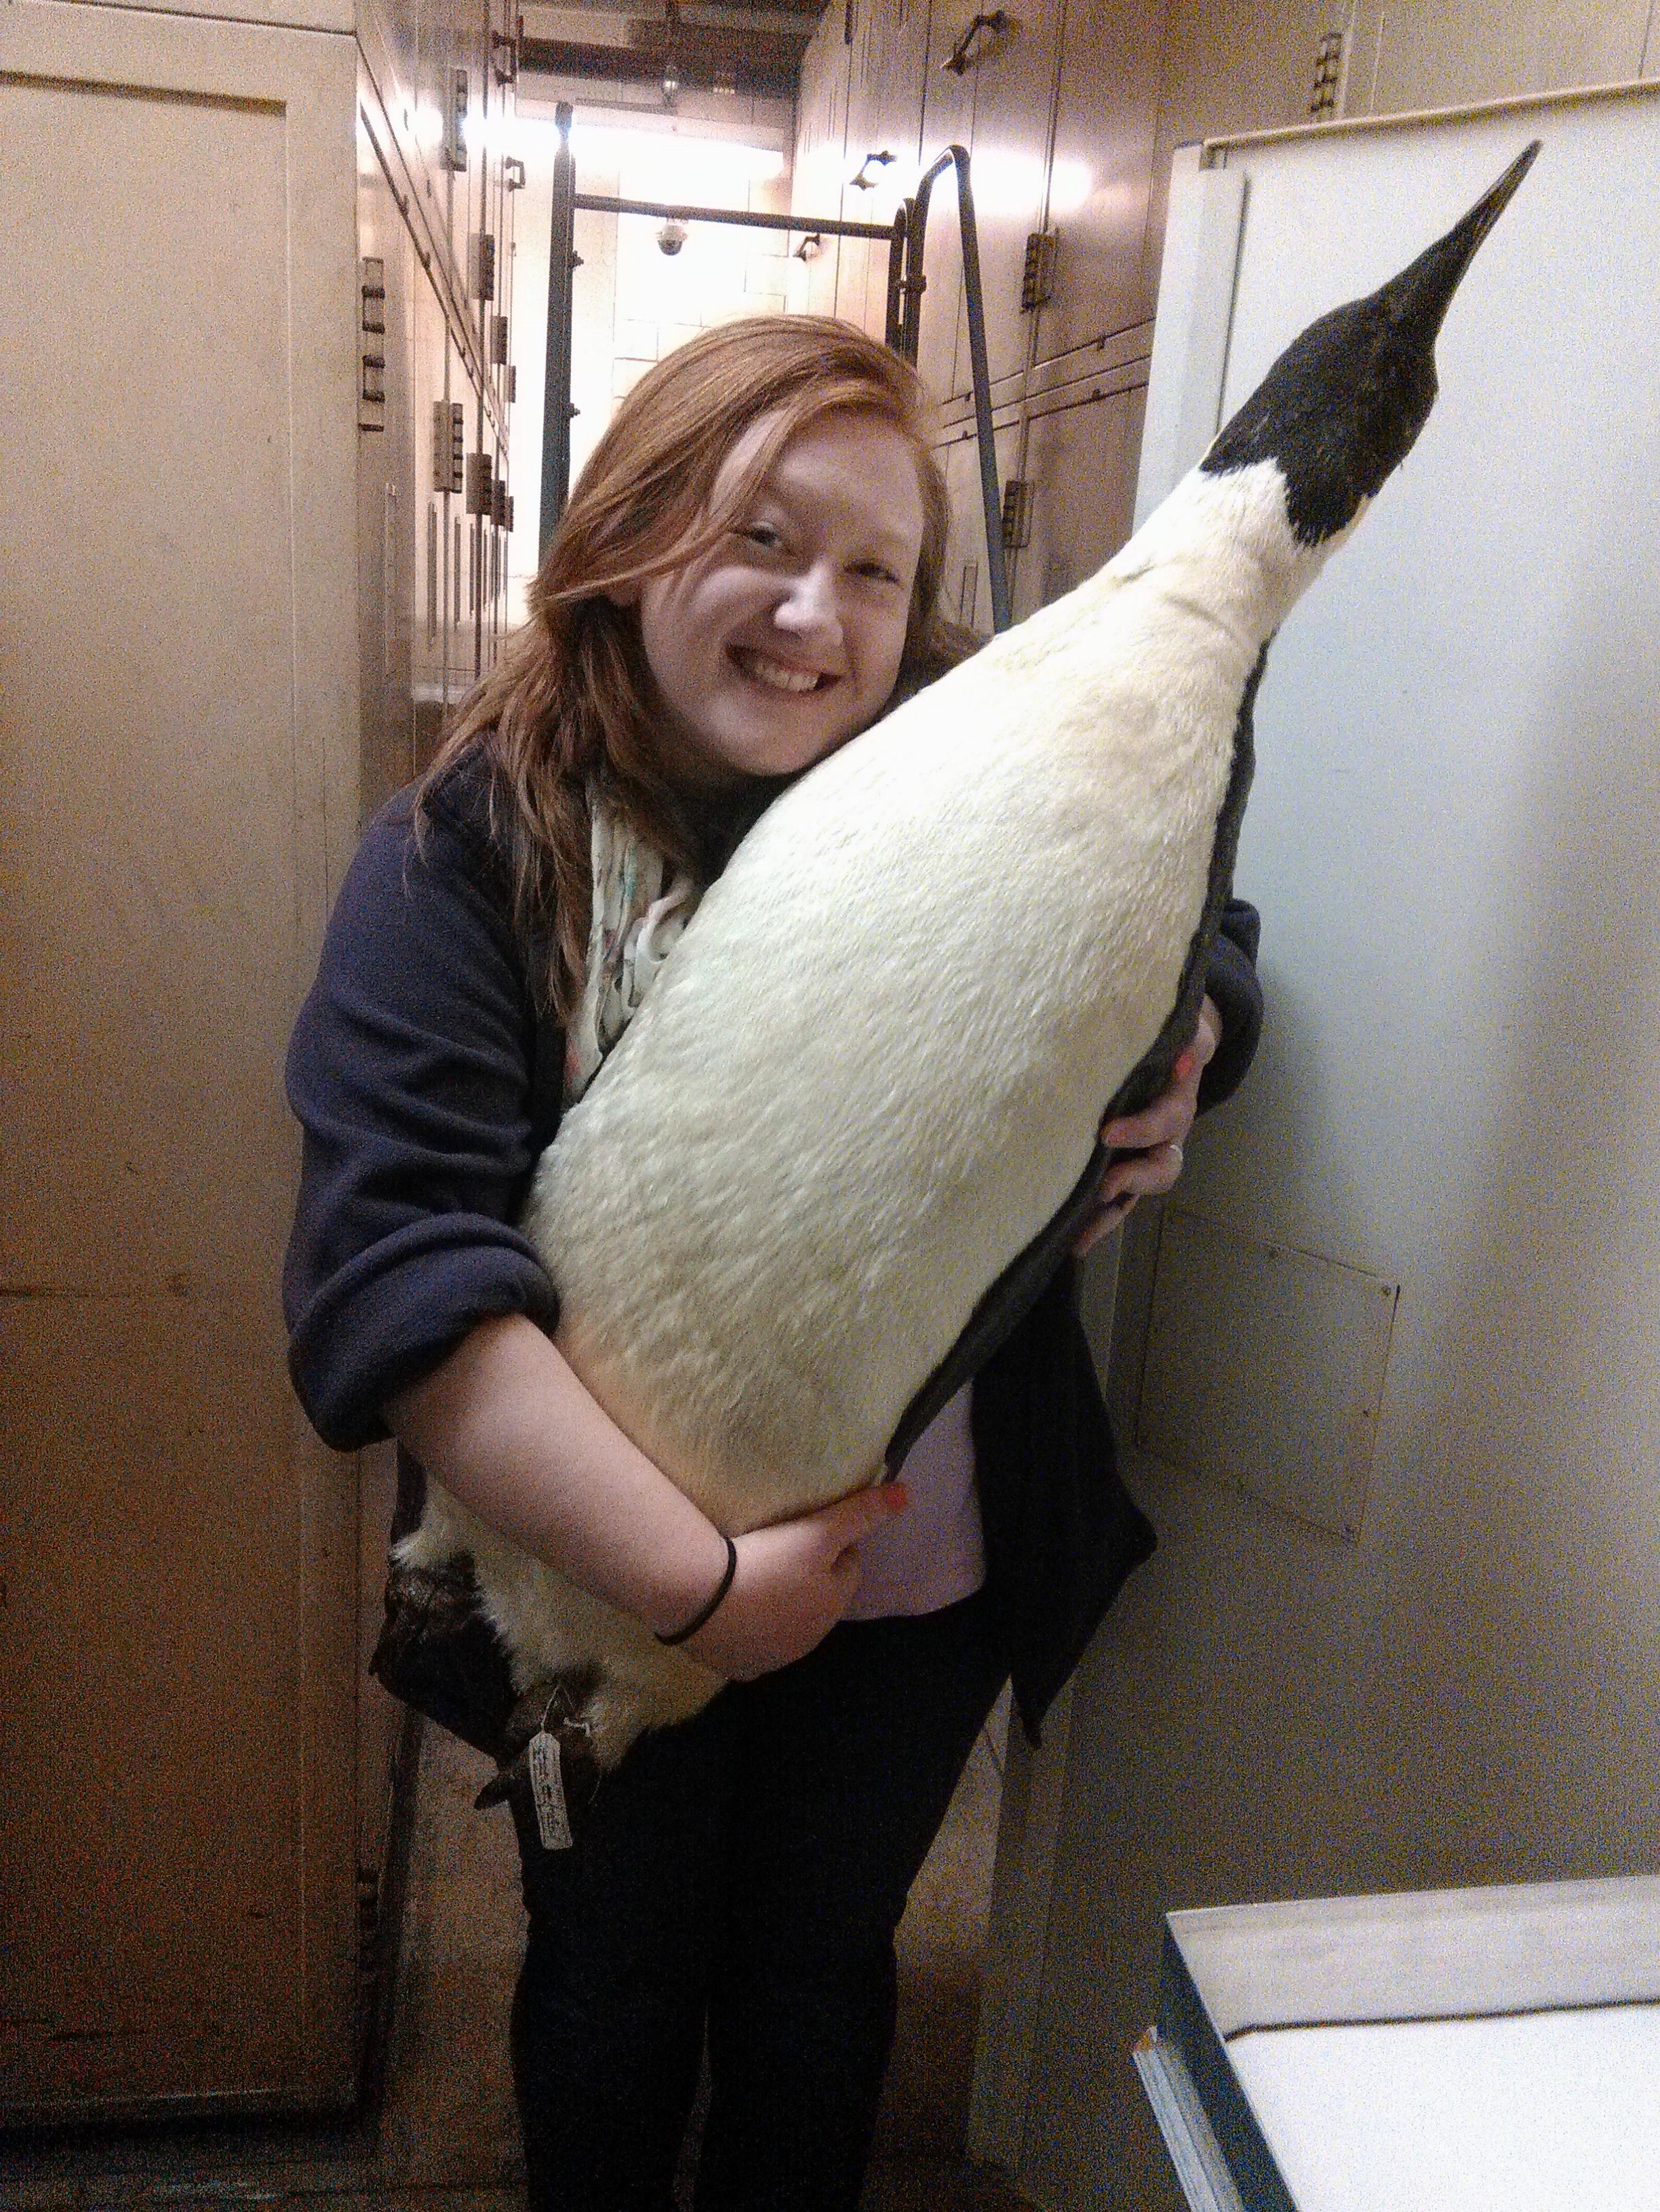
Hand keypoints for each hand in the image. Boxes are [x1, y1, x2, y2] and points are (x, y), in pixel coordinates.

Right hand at [680, 1482, 909, 1679]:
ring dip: (779, 1602)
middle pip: (818, 1598)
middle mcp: (810, 1640)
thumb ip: (862, 1513)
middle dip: (807, 1577)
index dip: (832, 1546)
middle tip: (776, 1548)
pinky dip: (748, 1626)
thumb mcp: (818, 1531)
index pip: (848, 1569)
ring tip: (752, 1572)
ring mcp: (774, 1658)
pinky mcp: (740, 1666)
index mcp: (833, 1606)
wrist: (701, 1600)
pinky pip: (751, 1643)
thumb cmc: (767, 1561)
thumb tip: (906, 1494)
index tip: (805, 1529)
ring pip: (786, 1622)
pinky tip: (731, 1606)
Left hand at [1073, 995, 1221, 1256]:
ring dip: (1110, 1217)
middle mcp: (1167, 1136)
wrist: (1172, 1047)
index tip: (1106, 1133)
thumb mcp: (1186, 1028)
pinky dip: (1096, 1220)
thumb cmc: (1172, 1035)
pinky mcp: (1124, 1164)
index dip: (1140, 1130)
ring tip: (1079, 1240)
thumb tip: (1186, 1056)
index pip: (1163, 1120)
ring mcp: (1145, 1154)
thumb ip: (1189, 1039)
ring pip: (1137, 1193)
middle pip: (1161, 1169)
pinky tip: (1069, 1240)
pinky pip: (1116, 1198)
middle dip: (1133, 1181)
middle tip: (1102, 1188)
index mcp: (1177, 1102)